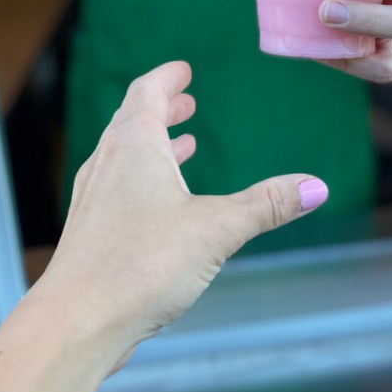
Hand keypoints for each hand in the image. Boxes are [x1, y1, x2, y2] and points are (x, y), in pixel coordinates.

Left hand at [45, 61, 327, 357]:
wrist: (76, 323)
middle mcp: (108, 165)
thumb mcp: (217, 229)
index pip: (147, 93)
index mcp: (134, 147)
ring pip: (125, 158)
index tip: (181, 69)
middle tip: (185, 103)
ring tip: (182, 146)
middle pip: (133, 123)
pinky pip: (119, 190)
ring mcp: (95, 200)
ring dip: (154, 146)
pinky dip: (143, 181)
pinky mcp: (93, 233)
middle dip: (163, 110)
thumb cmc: (139, 266)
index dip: (166, 79)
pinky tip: (162, 207)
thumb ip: (267, 205)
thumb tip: (316, 186)